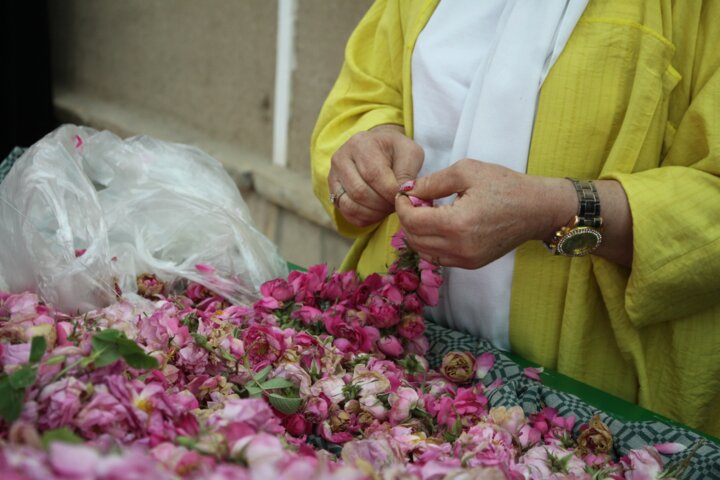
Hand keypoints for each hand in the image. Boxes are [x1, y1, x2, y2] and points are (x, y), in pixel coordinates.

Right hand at [328, 124, 423, 226]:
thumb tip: (402, 194)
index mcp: (361, 144)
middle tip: (397, 205)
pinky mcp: (333, 191)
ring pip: (350, 205)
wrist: (378, 148)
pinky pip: (346, 212)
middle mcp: (341, 158)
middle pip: (360, 192)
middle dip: (382, 205)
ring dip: (373, 214)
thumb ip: (407, 173)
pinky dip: (364, 218)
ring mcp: (333, 176)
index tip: (403, 197)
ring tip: (388, 208)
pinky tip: (378, 213)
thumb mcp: (410, 153)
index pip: (373, 175)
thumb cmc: (395, 151)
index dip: (390, 192)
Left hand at [395, 159, 576, 268]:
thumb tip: (407, 190)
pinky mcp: (471, 264)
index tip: (406, 193)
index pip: (411, 221)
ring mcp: (465, 260)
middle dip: (407, 218)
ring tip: (426, 212)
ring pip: (422, 251)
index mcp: (457, 224)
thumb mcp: (467, 171)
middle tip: (415, 200)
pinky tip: (439, 225)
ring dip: (416, 232)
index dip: (402, 206)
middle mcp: (459, 248)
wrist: (538, 209)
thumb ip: (432, 182)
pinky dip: (430, 243)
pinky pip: (437, 257)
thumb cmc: (505, 185)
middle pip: (413, 238)